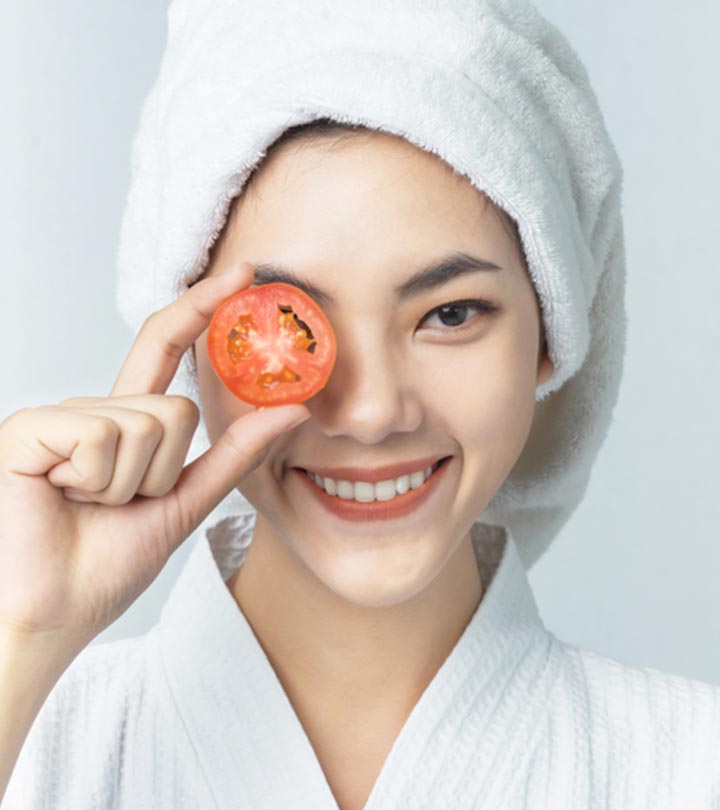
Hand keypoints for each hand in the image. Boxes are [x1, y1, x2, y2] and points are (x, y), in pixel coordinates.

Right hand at [0, 261, 308, 657]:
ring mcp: (60, 415)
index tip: (243, 274)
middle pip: (173, 408)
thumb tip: (293, 410)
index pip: (168, 347)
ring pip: (146, 424)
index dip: (202, 308)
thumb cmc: (108, 562)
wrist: (55, 612)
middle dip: (161, 473)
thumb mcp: (185, 501)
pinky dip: (98, 482)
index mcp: (126, 422)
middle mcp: (94, 409)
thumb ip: (236, 454)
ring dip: (130, 484)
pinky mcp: (30, 428)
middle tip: (120, 506)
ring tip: (90, 507)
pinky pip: (104, 437)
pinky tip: (62, 497)